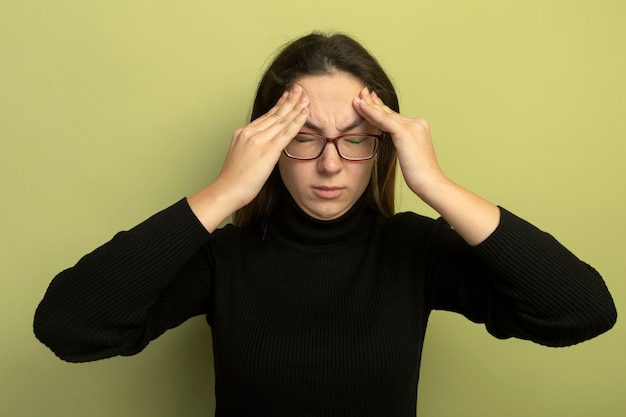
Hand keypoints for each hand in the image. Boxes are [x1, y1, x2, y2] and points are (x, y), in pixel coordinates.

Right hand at [217, 85, 308, 205]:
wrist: (227, 190)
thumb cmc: (233, 180)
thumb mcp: (240, 157)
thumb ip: (251, 148)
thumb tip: (262, 149)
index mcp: (243, 133)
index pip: (265, 117)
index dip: (278, 106)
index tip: (287, 96)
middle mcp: (250, 133)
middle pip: (274, 114)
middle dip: (288, 100)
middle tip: (299, 88)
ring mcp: (259, 140)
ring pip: (281, 120)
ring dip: (295, 107)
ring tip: (305, 97)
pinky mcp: (268, 150)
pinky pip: (286, 133)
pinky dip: (297, 122)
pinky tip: (304, 114)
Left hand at [353, 87, 499, 244]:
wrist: (429, 182)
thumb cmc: (419, 175)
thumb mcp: (408, 155)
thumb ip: (401, 144)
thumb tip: (393, 142)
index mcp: (419, 127)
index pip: (395, 116)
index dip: (380, 108)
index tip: (369, 100)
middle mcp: (417, 123)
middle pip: (389, 111)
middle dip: (374, 102)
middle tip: (361, 92)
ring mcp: (412, 125)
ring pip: (384, 113)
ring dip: (368, 105)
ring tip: (357, 97)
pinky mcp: (405, 131)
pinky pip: (383, 119)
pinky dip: (370, 112)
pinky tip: (360, 106)